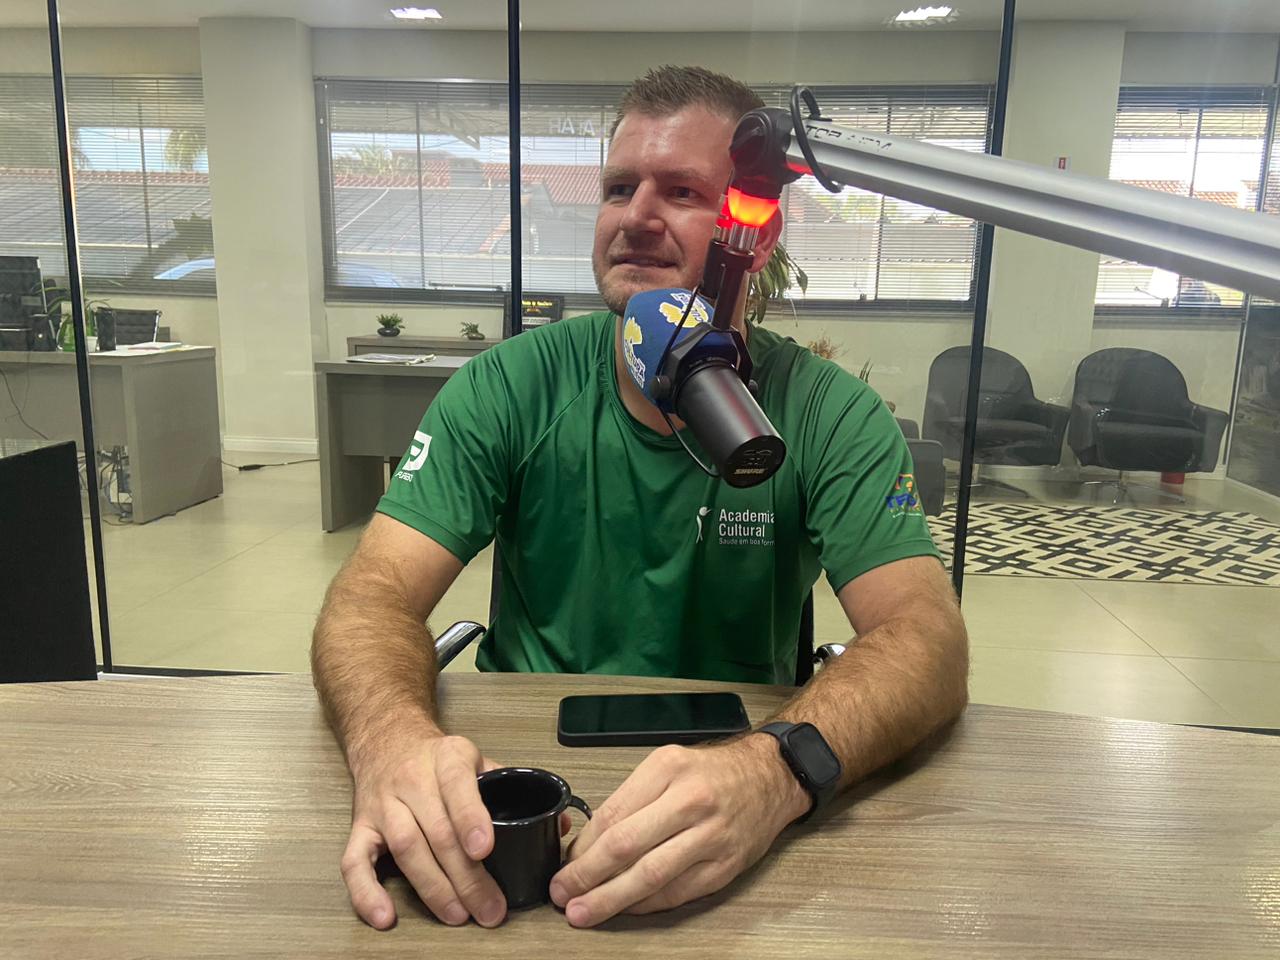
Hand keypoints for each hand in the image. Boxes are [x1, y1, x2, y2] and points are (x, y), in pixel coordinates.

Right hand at [341, 732, 507, 929]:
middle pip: (437, 831)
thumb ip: (512, 788)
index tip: (484, 849)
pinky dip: (366, 892)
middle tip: (488, 906)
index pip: (458, 785)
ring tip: (458, 914)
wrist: (386, 740)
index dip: (470, 818)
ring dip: (433, 887)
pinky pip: (355, 862)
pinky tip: (384, 916)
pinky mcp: (360, 826)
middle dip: (465, 875)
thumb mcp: (475, 759)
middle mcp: (412, 779)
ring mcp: (383, 804)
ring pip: (405, 848)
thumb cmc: (437, 759)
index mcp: (448, 758)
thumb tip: (560, 824)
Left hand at [549, 735, 810, 926]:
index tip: (564, 864)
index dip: (582, 847)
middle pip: (626, 845)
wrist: (770, 776)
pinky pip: (678, 892)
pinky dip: (647, 904)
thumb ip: (631, 800)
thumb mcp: (667, 766)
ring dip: (611, 898)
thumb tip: (588, 843)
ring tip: (585, 911)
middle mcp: (690, 800)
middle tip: (562, 893)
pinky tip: (627, 908)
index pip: (613, 814)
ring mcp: (711, 835)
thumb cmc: (713, 773)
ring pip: (651, 875)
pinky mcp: (726, 865)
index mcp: (668, 769)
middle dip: (586, 875)